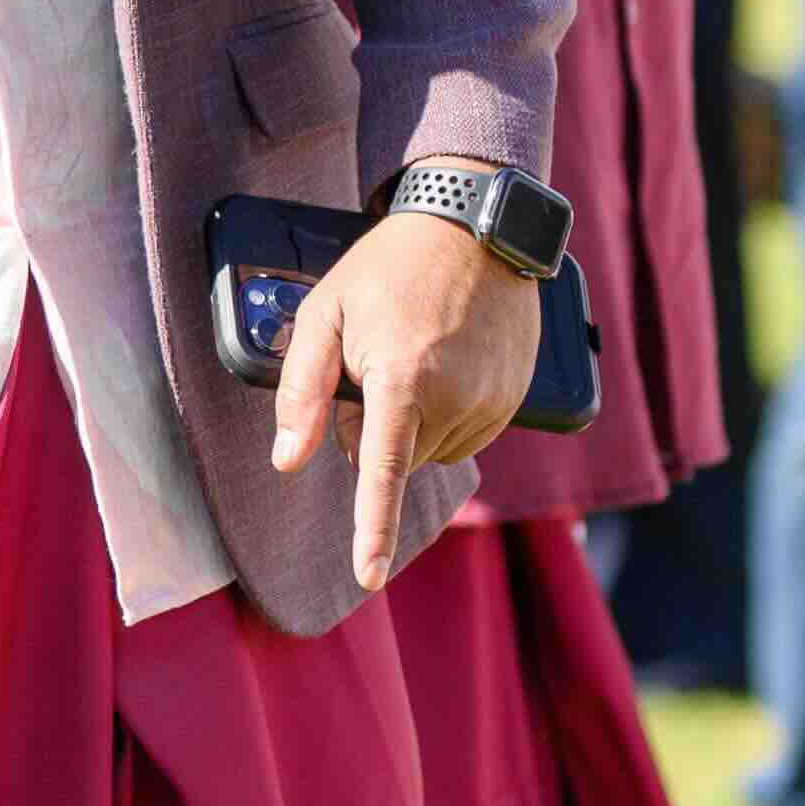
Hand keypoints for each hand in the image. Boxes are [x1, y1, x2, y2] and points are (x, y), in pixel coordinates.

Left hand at [269, 198, 538, 591]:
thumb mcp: (325, 312)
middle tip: (369, 368)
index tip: (367, 576)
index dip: (371, 529)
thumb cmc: (388, 267)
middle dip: (374, 431)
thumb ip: (301, 389)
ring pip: (433, 450)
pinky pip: (467, 434)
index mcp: (403, 382)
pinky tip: (442, 362)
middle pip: (397, 459)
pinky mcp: (516, 400)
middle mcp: (455, 400)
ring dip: (413, 423)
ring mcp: (492, 402)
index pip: (381, 472)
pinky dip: (446, 414)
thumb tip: (288, 458)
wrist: (473, 229)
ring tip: (410, 355)